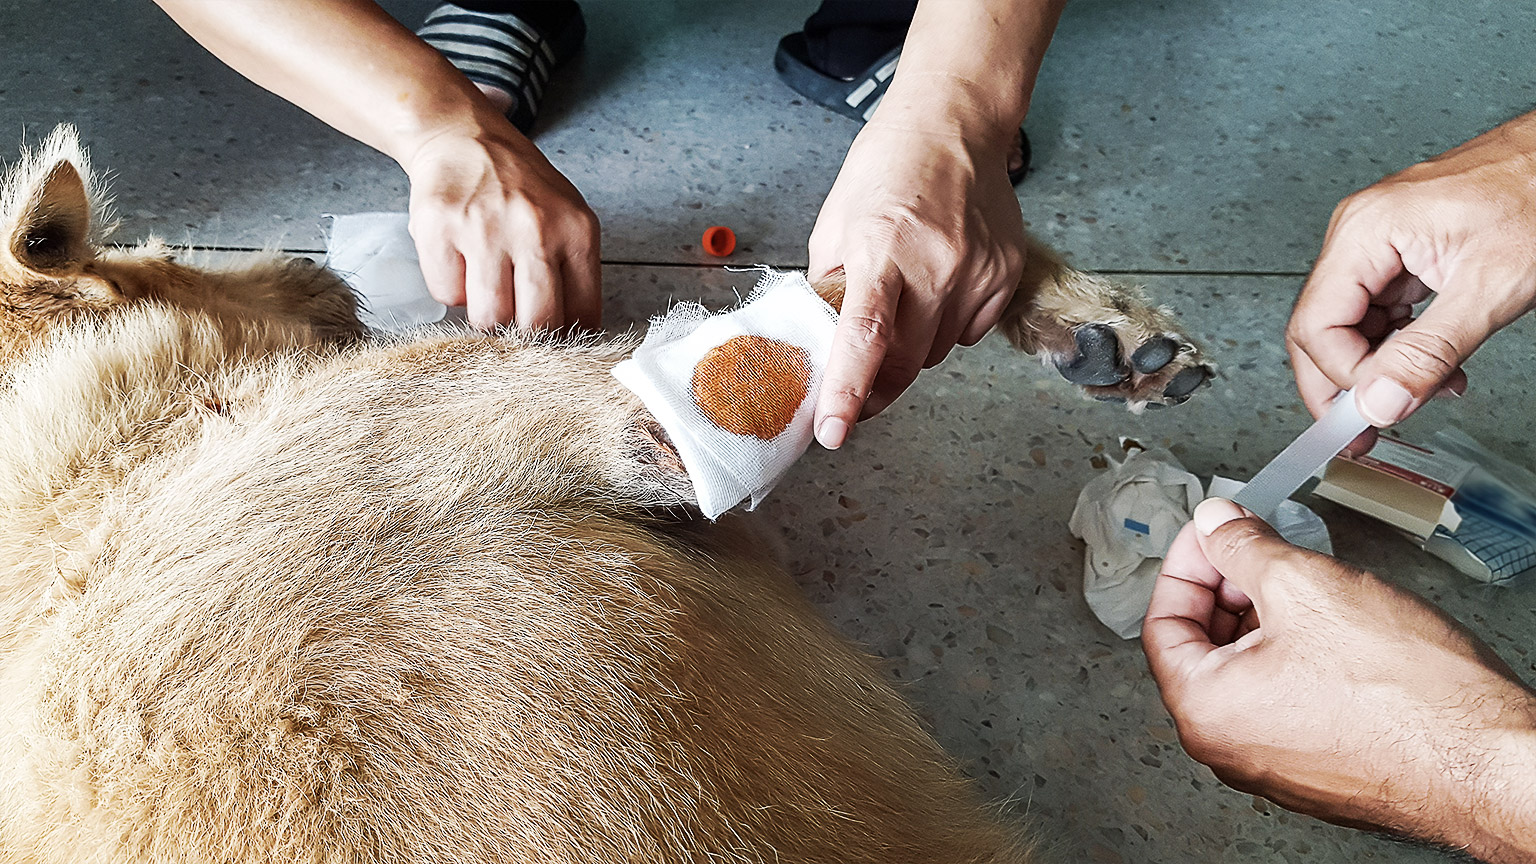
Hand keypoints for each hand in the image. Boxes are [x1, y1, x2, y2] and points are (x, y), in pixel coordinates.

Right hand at [400, 122, 600, 331]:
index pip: (583, 316)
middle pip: (537, 325)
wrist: (463, 137)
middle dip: (524, 333)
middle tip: (515, 315)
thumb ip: (574, 272)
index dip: (566, 336)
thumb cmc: (519, 186)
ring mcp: (485, 228)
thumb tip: (569, 335)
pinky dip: (451, 288)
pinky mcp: (439, 228)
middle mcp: (535, 229)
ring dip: (486, 312)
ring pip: (489, 318)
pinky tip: (459, 260)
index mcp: (576, 231)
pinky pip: (447, 295)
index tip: (552, 334)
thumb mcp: (567, 217)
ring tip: (487, 283)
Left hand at [808, 86, 1025, 448]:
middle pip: (904, 363)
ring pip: (937, 353)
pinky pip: (969, 332)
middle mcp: (936, 265)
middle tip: (856, 392)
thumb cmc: (887, 167)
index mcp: (882, 249)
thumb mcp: (835, 226)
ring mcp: (978, 272)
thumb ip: (829, 290)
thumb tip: (820, 347)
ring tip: (904, 301)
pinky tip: (938, 289)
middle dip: (875, 388)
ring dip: (911, 349)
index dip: (847, 393)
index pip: (863, 338)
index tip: (833, 433)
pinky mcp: (1004, 276)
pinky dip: (947, 326)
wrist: (954, 125)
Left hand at [1143, 498, 1535, 860]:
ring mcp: (1276, 763)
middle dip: (1228, 587)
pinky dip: (1296, 655)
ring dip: (1266, 618)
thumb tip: (1216, 525)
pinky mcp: (1322, 767)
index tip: (1212, 532)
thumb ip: (1244, 548)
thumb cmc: (1407, 696)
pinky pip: (1287, 699)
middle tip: (1258, 545)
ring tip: (1305, 578)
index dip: (1187, 564)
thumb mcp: (1306, 585)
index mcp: (1204, 710)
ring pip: (1249, 672)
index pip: (1163, 623)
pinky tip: (1333, 625)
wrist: (1489, 762)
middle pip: (1203, 648)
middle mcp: (1229, 748)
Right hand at [1286, 112, 1535, 428]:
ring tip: (1421, 394)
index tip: (1374, 414)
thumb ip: (1429, 352)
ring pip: (1348, 326)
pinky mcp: (1399, 253)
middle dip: (1344, 386)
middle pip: (1319, 329)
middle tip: (1365, 431)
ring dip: (1378, 370)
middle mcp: (1358, 235)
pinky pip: (1379, 311)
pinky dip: (1399, 347)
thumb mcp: (1489, 286)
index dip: (1343, 379)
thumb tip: (1379, 403)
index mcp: (1365, 233)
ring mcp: (1376, 243)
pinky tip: (1434, 364)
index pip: (1317, 326)